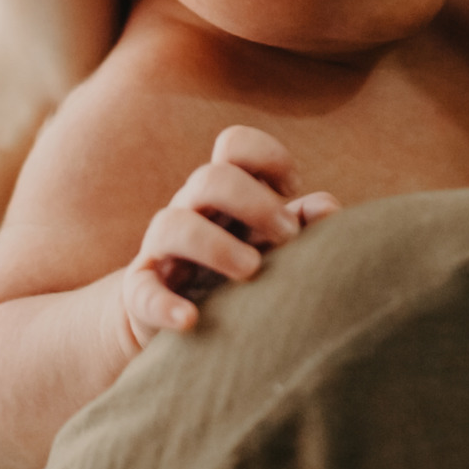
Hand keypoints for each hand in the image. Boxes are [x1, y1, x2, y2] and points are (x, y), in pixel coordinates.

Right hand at [121, 127, 341, 344]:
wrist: (183, 323)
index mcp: (224, 192)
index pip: (234, 145)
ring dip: (215, 245)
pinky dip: (164, 304)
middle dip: (254, 202)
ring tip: (252, 270)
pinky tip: (190, 318)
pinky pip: (141, 291)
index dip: (268, 157)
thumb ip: (302, 223)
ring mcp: (162, 250)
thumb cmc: (241, 271)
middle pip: (210, 177)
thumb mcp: (272, 244)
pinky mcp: (141, 294)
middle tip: (286, 239)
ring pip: (172, 224)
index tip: (291, 190)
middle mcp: (191, 210)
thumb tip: (327, 208)